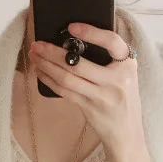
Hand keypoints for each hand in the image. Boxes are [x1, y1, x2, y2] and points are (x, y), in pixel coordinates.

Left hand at [28, 23, 144, 155]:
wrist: (127, 133)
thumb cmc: (123, 101)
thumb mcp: (126, 76)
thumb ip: (110, 60)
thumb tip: (77, 44)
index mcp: (127, 66)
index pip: (111, 42)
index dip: (91, 32)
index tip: (73, 27)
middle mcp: (116, 80)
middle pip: (79, 63)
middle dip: (53, 52)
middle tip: (38, 44)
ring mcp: (101, 96)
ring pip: (68, 77)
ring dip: (47, 65)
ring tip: (35, 56)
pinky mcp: (89, 108)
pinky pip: (65, 92)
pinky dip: (50, 80)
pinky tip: (41, 72)